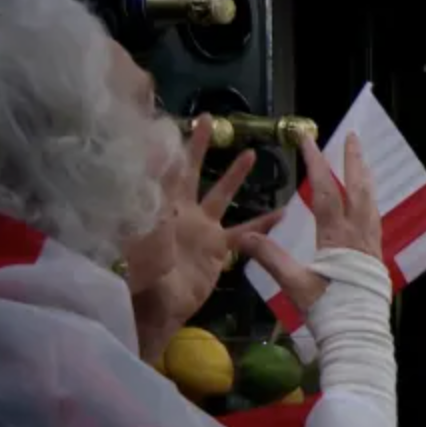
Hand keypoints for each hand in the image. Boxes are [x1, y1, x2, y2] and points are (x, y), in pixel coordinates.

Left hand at [131, 117, 281, 357]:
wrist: (158, 306)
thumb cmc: (143, 271)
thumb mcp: (144, 234)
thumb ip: (152, 205)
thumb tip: (154, 173)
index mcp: (162, 205)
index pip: (166, 167)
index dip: (170, 144)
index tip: (173, 120)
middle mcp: (182, 211)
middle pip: (192, 172)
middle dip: (199, 147)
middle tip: (208, 121)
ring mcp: (202, 229)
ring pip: (221, 196)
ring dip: (235, 176)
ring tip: (251, 155)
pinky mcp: (218, 248)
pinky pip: (244, 234)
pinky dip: (262, 226)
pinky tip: (281, 215)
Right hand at [237, 131, 380, 313]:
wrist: (358, 335)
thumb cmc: (326, 311)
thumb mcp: (293, 284)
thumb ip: (269, 258)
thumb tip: (241, 237)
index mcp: (337, 237)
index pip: (325, 192)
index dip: (315, 163)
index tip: (308, 139)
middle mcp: (358, 235)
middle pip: (358, 190)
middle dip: (353, 162)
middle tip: (353, 137)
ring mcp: (371, 245)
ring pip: (370, 203)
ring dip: (364, 179)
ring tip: (362, 163)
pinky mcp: (376, 257)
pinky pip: (374, 219)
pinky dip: (369, 202)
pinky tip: (366, 204)